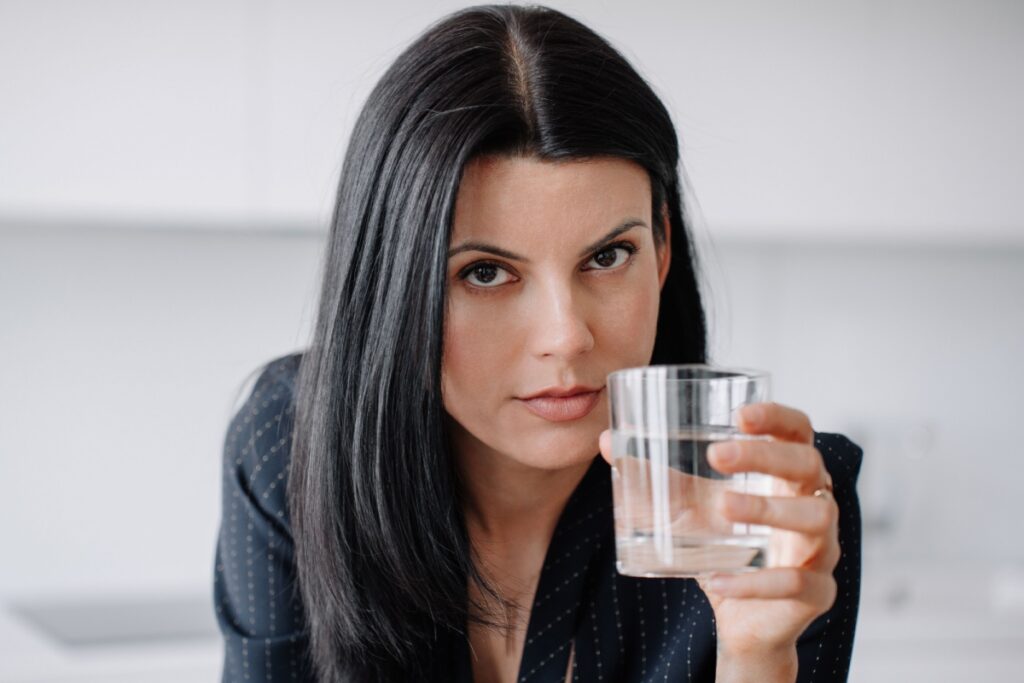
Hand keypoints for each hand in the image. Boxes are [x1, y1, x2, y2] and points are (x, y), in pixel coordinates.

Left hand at [598, 402, 838, 672]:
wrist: (743, 620)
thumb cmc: (725, 547)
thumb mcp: (690, 507)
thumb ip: (657, 476)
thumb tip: (608, 441)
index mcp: (789, 474)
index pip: (799, 432)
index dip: (777, 417)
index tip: (740, 414)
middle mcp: (814, 503)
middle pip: (809, 466)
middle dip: (766, 455)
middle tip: (716, 455)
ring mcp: (822, 549)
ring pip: (817, 518)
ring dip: (770, 508)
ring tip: (724, 507)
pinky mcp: (818, 593)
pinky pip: (798, 583)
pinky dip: (756, 582)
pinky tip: (716, 578)